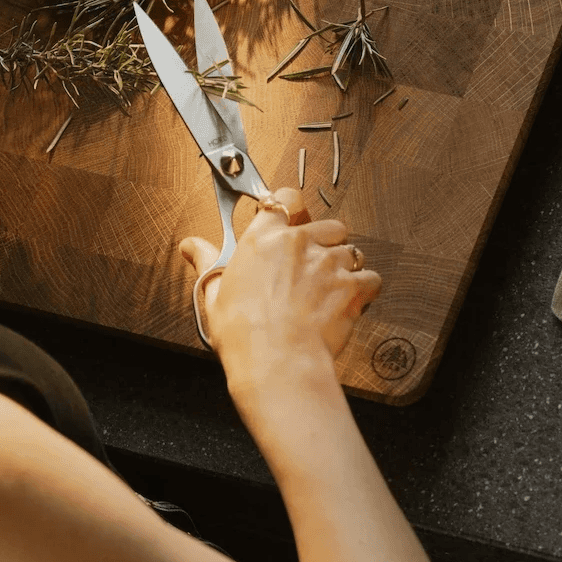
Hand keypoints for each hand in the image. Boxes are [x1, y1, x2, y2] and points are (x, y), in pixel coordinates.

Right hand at [179, 186, 381, 370]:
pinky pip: (370, 278)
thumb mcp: (214, 294)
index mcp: (263, 239)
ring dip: (344, 267)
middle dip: (325, 242)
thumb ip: (207, 261)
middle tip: (313, 267)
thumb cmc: (244, 334)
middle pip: (328, 225)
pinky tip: (349, 304)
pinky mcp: (352, 286)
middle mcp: (299, 243)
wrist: (277, 363)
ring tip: (329, 291)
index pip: (285, 198)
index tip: (292, 217)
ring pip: (351, 250)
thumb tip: (191, 246)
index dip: (292, 207)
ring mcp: (328, 263)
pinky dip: (364, 290)